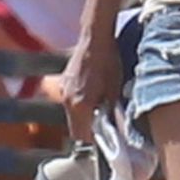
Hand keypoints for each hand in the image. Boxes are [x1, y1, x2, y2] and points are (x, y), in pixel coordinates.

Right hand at [60, 29, 121, 144]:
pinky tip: (93, 95)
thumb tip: (113, 128)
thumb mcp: (116, 90)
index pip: (83, 136)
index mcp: (81, 105)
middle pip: (75, 128)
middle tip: (104, 127)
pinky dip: (80, 104)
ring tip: (100, 109)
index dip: (95, 140)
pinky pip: (70, 101)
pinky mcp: (64, 82)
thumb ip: (111, 112)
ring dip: (84, 117)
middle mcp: (68, 100)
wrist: (95, 39)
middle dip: (89, 130)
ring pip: (72, 115)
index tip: (105, 140)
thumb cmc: (109, 62)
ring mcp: (64, 90)